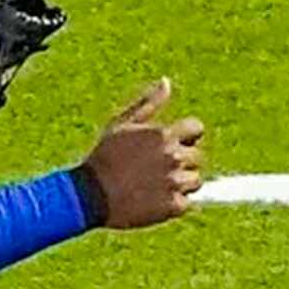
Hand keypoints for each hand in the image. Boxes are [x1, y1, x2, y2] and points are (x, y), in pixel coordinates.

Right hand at [81, 78, 206, 229]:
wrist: (91, 195)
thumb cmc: (104, 157)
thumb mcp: (122, 124)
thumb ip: (148, 103)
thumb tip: (166, 82)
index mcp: (164, 134)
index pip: (197, 128)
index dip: (187, 136)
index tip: (173, 145)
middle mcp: (174, 156)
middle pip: (198, 157)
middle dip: (183, 162)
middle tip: (157, 170)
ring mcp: (175, 182)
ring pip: (195, 181)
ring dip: (181, 184)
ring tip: (155, 186)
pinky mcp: (173, 206)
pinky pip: (187, 203)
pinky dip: (174, 204)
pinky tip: (154, 201)